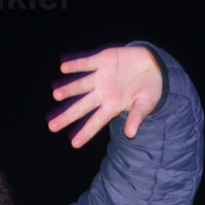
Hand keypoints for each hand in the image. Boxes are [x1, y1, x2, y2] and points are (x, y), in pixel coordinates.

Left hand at [48, 45, 162, 147]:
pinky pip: (86, 63)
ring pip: (80, 85)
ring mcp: (100, 77)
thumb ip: (136, 117)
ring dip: (68, 89)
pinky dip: (76, 65)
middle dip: (67, 116)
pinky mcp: (102, 60)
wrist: (153, 64)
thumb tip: (130, 134)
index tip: (74, 144)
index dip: (86, 132)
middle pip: (81, 107)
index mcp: (112, 106)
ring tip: (56, 94)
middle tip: (51, 127)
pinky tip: (64, 68)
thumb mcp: (145, 104)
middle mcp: (102, 93)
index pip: (96, 122)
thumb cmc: (149, 89)